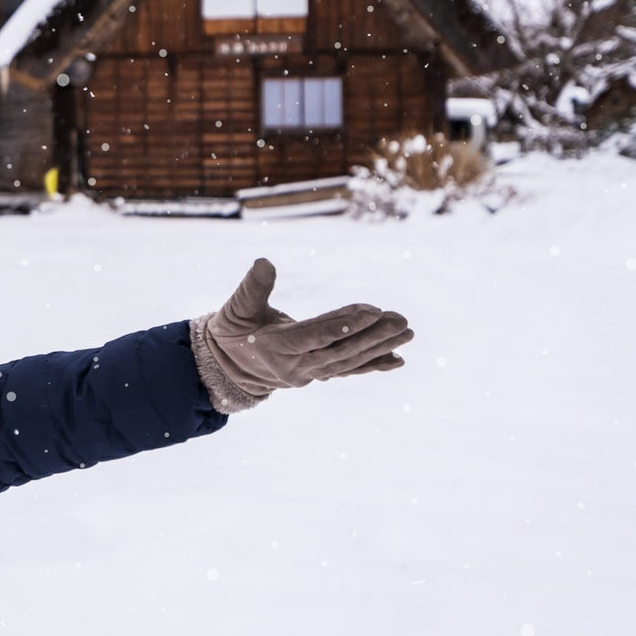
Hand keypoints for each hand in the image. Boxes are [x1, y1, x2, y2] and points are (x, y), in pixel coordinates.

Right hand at [190, 258, 409, 412]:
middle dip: (373, 337)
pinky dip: (372, 365)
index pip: (317, 336)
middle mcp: (296, 367)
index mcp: (277, 347)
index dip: (344, 324)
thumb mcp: (235, 309)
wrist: (228, 368)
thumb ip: (251, 287)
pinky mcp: (317, 374)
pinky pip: (348, 371)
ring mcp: (309, 374)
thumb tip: (264, 261)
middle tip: (402, 321)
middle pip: (340, 351)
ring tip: (406, 333)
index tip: (372, 311)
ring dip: (379, 348)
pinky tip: (398, 359)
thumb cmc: (231, 332)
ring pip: (348, 361)